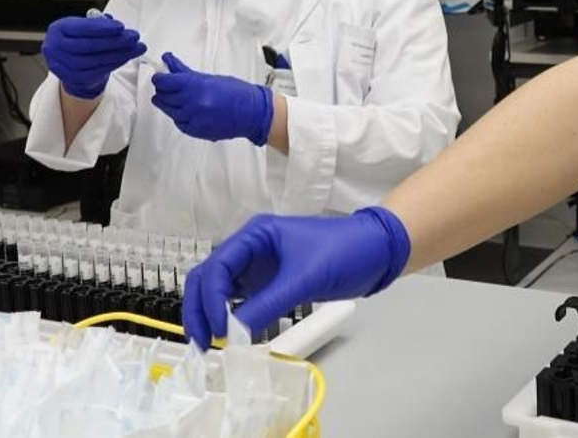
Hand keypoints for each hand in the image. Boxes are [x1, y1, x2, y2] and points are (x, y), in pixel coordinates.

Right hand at [42, 14, 145, 99]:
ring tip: (135, 47)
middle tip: (133, 37)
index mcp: (58, 29)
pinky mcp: (74, 79)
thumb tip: (114, 23)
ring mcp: (63, 66)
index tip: (120, 26)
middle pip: (88, 45)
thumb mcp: (82, 26)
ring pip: (95, 60)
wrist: (68, 63)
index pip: (80, 28)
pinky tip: (126, 56)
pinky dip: (115, 63)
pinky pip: (98, 71)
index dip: (102, 27)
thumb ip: (97, 23)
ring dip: (119, 53)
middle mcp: (56, 48)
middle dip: (115, 41)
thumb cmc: (77, 40)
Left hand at [150, 52, 272, 142]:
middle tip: (165, 87)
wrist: (251, 113)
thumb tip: (168, 61)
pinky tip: (184, 111)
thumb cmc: (236, 93)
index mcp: (195, 85)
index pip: (165, 82)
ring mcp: (193, 118)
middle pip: (163, 96)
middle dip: (162, 91)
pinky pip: (178, 123)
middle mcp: (192, 102)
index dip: (159, 79)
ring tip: (175, 99)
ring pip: (169, 111)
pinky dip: (178, 116)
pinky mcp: (195, 131)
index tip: (159, 77)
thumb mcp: (209, 78)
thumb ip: (185, 72)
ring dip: (168, 104)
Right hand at [181, 207, 410, 348]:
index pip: (217, 266)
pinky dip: (233, 317)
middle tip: (202, 341)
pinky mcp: (270, 283)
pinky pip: (242, 301)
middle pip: (209, 278)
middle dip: (200, 308)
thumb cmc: (344, 250)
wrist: (377, 252)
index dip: (210, 298)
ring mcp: (259, 266)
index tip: (218, 328)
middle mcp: (251, 249)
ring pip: (221, 291)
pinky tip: (233, 336)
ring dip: (212, 314)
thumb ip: (268, 304)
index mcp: (255, 235)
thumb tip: (233, 332)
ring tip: (212, 343)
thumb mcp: (304, 278)